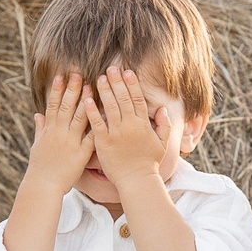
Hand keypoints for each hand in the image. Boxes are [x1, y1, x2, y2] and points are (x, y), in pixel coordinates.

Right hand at [25, 75, 93, 189]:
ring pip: (79, 117)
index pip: (53, 104)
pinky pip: (90, 137)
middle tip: (78, 73)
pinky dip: (97, 125)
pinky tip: (104, 114)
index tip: (61, 75)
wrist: (43, 185)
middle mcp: (59, 132)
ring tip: (91, 86)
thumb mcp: (37, 145)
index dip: (57, 89)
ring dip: (85, 101)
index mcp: (49, 129)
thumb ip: (40, 128)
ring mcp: (70, 141)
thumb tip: (37, 114)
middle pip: (66, 106)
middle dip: (72, 89)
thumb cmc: (40, 167)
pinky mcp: (80, 153)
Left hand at [85, 67, 170, 185]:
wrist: (137, 181)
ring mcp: (116, 133)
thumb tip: (163, 109)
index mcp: (143, 124)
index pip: (137, 99)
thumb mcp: (162, 144)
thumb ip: (164, 125)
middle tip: (110, 69)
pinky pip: (97, 123)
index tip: (127, 72)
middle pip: (123, 98)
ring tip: (99, 78)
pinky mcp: (104, 142)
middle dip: (116, 82)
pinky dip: (92, 110)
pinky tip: (87, 99)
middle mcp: (130, 126)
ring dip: (105, 91)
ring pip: (110, 107)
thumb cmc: (149, 164)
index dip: (132, 84)